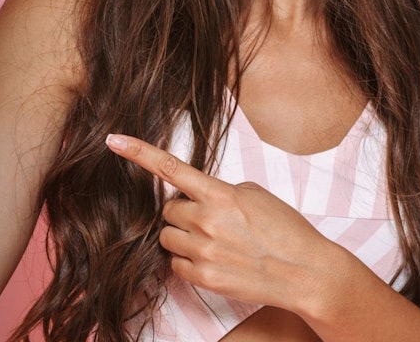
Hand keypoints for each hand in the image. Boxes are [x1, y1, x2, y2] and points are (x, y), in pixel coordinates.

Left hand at [105, 133, 335, 311]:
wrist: (306, 273)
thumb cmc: (286, 231)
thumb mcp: (256, 196)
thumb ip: (220, 191)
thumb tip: (198, 196)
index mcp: (220, 194)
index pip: (170, 168)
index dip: (138, 152)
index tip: (113, 140)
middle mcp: (206, 221)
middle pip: (167, 210)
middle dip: (183, 213)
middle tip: (211, 221)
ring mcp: (202, 251)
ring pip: (167, 237)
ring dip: (183, 237)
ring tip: (214, 243)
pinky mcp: (203, 278)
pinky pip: (175, 264)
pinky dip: (188, 261)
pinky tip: (214, 260)